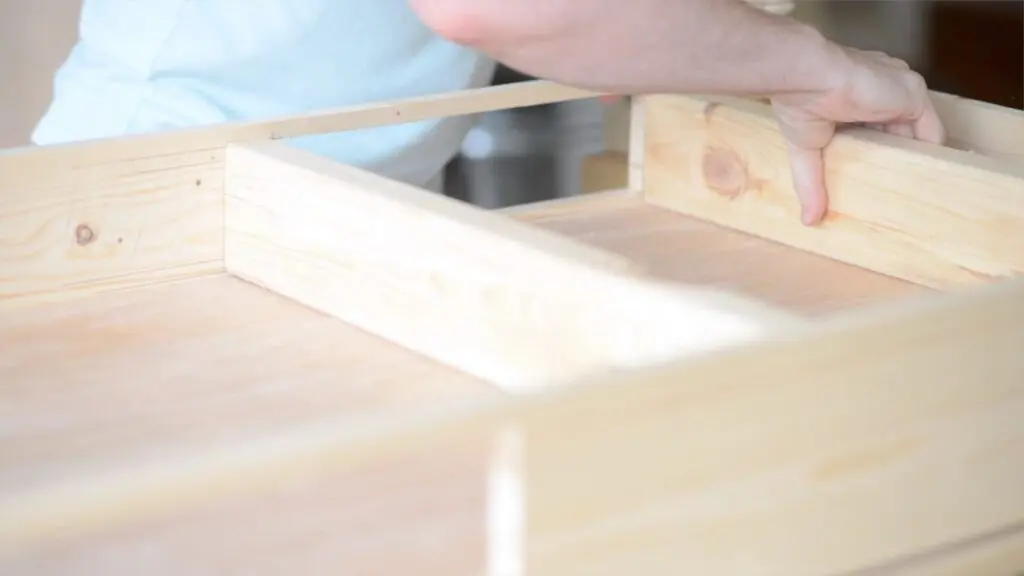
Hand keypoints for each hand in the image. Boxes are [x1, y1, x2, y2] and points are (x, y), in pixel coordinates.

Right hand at [771, 47, 945, 224]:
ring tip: (917, 190)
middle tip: (897, 190)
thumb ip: (811, 183)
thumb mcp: (806, 149)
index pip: (878, 124)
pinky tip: (927, 179)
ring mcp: (900, 92)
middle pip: (901, 129)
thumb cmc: (799, 103)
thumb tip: (808, 221)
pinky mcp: (913, 97)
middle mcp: (883, 89)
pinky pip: (931, 131)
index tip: (878, 175)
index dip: (881, 147)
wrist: (807, 77)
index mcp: (858, 95)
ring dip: (917, 157)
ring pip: (918, 130)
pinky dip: (931, 154)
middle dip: (900, 155)